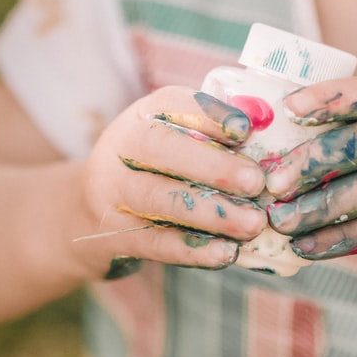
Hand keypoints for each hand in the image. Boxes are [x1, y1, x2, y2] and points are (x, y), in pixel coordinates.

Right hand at [74, 87, 267, 279]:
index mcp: (143, 114)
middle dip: (213, 166)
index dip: (209, 115)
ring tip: (253, 223)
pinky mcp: (115, 234)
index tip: (245, 130)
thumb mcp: (172, 136)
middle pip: (160, 149)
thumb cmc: (155, 167)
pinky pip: (156, 242)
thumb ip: (213, 131)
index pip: (172, 103)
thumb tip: (267, 125)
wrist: (89, 212)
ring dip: (211, 213)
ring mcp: (113, 192)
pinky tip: (226, 253)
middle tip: (256, 182)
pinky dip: (193, 250)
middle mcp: (121, 146)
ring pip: (160, 199)